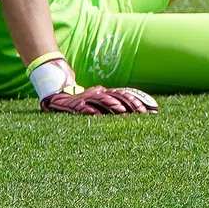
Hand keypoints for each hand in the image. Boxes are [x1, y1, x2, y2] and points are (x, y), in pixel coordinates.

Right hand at [40, 85, 158, 114]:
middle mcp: (98, 93)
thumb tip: (131, 111)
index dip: (137, 99)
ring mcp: (85, 98)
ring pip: (101, 99)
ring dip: (112, 105)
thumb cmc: (83, 101)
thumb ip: (113, 104)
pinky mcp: (73, 105)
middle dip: (130, 103)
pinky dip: (88, 110)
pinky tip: (95, 114)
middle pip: (116, 95)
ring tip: (122, 111)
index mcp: (105, 93)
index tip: (151, 108)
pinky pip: (81, 107)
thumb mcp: (100, 101)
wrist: (57, 96)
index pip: (124, 93)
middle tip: (142, 112)